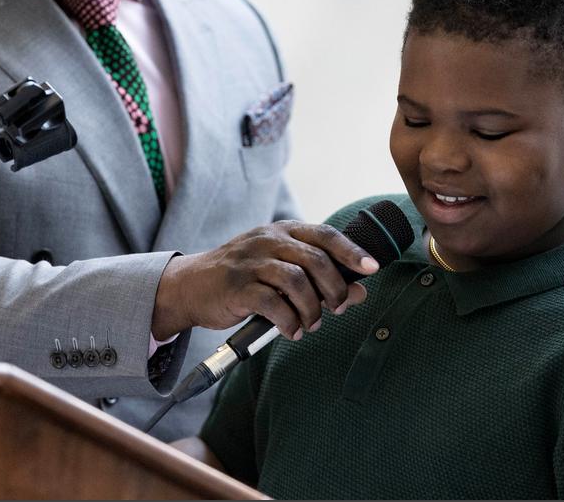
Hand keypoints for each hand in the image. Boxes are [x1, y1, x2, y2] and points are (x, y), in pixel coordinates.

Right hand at [152, 220, 378, 341]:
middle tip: (338, 308)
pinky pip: (273, 304)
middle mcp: (268, 240)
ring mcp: (251, 261)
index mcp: (283, 231)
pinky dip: (288, 321)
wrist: (191, 285)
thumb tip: (360, 290)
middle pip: (315, 258)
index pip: (325, 235)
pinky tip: (291, 331)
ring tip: (311, 324)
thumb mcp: (280, 270)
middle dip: (334, 288)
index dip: (351, 251)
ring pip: (296, 281)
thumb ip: (319, 278)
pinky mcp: (237, 286)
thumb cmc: (243, 277)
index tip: (372, 268)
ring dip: (312, 308)